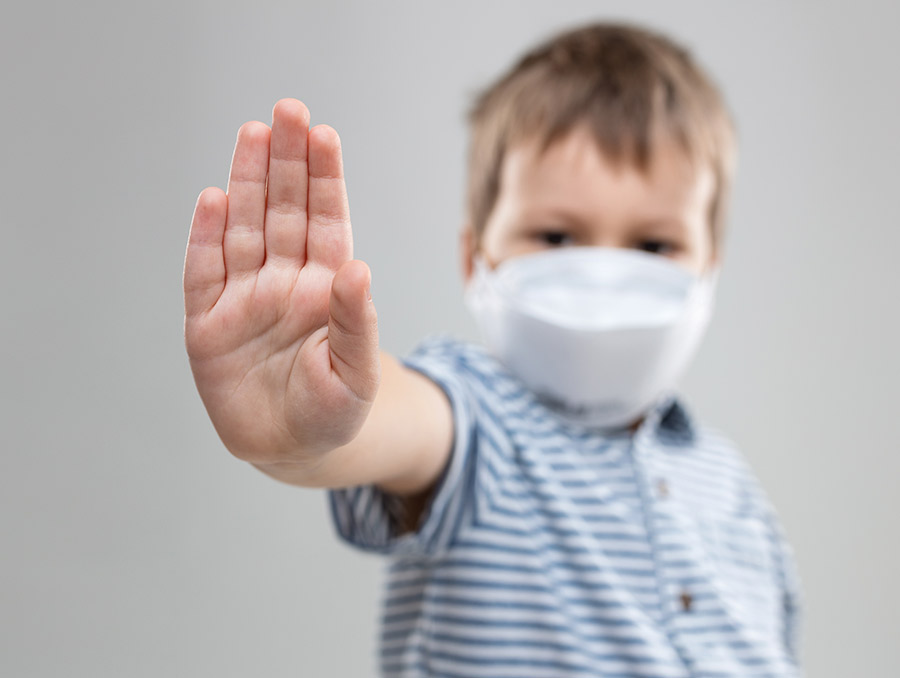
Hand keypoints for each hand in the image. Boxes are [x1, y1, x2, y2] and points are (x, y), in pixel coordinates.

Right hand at [183, 99, 378, 464]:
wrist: (291, 449)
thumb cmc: (333, 410)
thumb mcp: (355, 373)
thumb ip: (357, 322)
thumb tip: (358, 269)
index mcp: (325, 287)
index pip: (326, 221)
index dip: (324, 178)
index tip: (323, 134)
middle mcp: (284, 282)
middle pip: (284, 211)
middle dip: (286, 162)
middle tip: (287, 111)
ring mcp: (244, 299)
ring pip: (244, 229)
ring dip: (246, 184)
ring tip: (252, 135)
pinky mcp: (207, 324)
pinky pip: (204, 273)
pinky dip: (206, 238)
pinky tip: (211, 199)